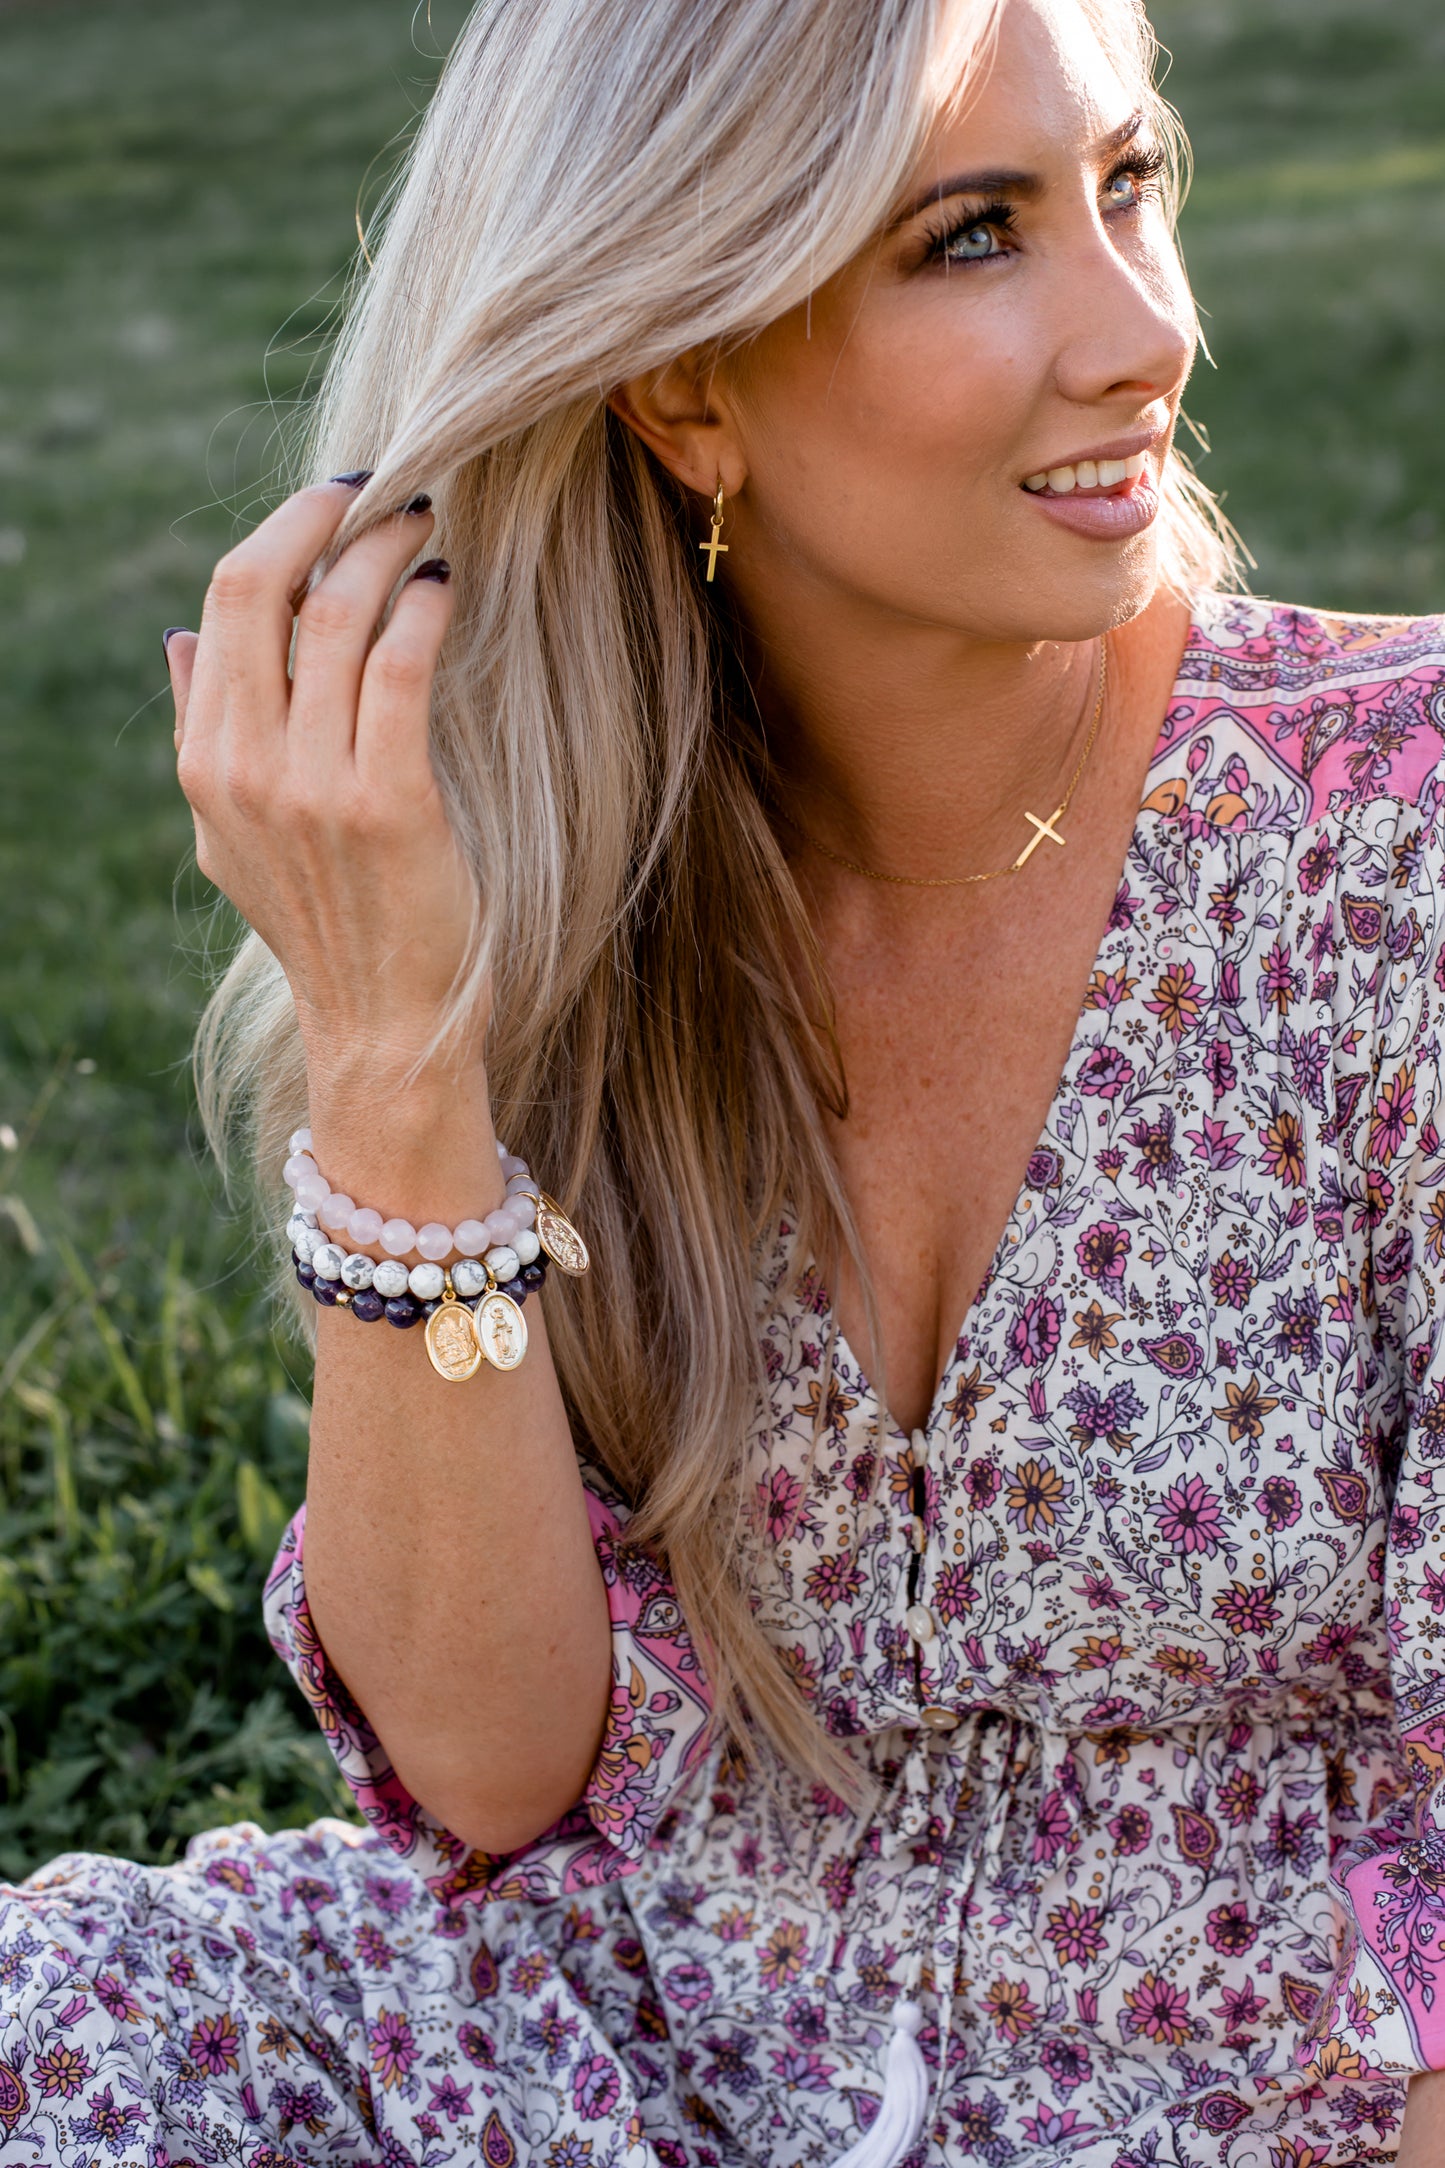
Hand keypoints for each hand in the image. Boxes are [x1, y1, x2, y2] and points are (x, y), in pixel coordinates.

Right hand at [167, 481, 477, 1080]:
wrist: (382, 1024)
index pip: (222, 607)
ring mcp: (313, 787)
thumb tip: (179, 637)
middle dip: (323, 519)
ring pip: (337, 617)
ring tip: (425, 526)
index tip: (330, 506)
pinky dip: (422, 608)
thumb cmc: (327, 922)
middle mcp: (245, 769)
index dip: (279, 537)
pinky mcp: (389, 804)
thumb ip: (202, 732)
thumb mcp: (231, 834)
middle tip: (380, 491)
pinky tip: (444, 587)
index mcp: (205, 765)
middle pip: (263, 591)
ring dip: (386, 551)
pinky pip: (399, 667)